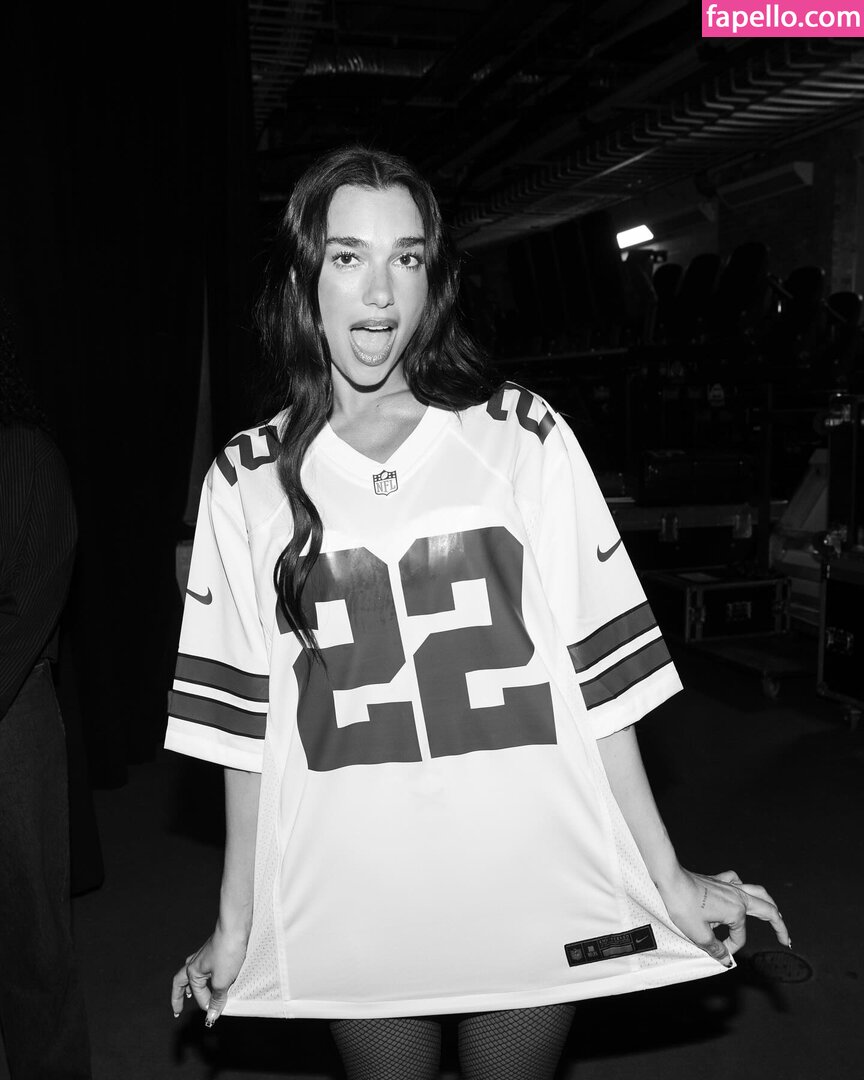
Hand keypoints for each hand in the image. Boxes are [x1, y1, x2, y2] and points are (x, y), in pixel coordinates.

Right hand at [171, 927, 247, 1025]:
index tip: (215, 1014)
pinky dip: (203, 976)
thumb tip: (211, 1016)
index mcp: (193, 972)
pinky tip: (211, 977)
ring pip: (191, 973)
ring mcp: (203, 955)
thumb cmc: (227, 951)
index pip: (198, 995)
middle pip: (181, 983)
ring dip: (189, 985)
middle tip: (177, 1010)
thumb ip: (217, 999)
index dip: (207, 1005)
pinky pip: (203, 966)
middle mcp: (194, 963)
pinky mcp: (213, 950)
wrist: (235, 928)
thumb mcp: (222, 981)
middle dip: (178, 997)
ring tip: (190, 995)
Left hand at [658, 868, 789, 966]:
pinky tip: (739, 891)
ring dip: (769, 904)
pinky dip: (743, 887)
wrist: (669, 879)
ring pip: (757, 892)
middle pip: (768, 909)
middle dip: (779, 926)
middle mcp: (737, 896)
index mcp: (736, 911)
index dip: (731, 948)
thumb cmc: (683, 905)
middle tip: (785, 939)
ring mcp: (729, 885)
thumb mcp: (699, 934)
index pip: (740, 937)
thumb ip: (715, 949)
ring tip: (775, 913)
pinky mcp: (718, 879)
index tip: (719, 953)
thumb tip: (726, 960)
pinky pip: (736, 881)